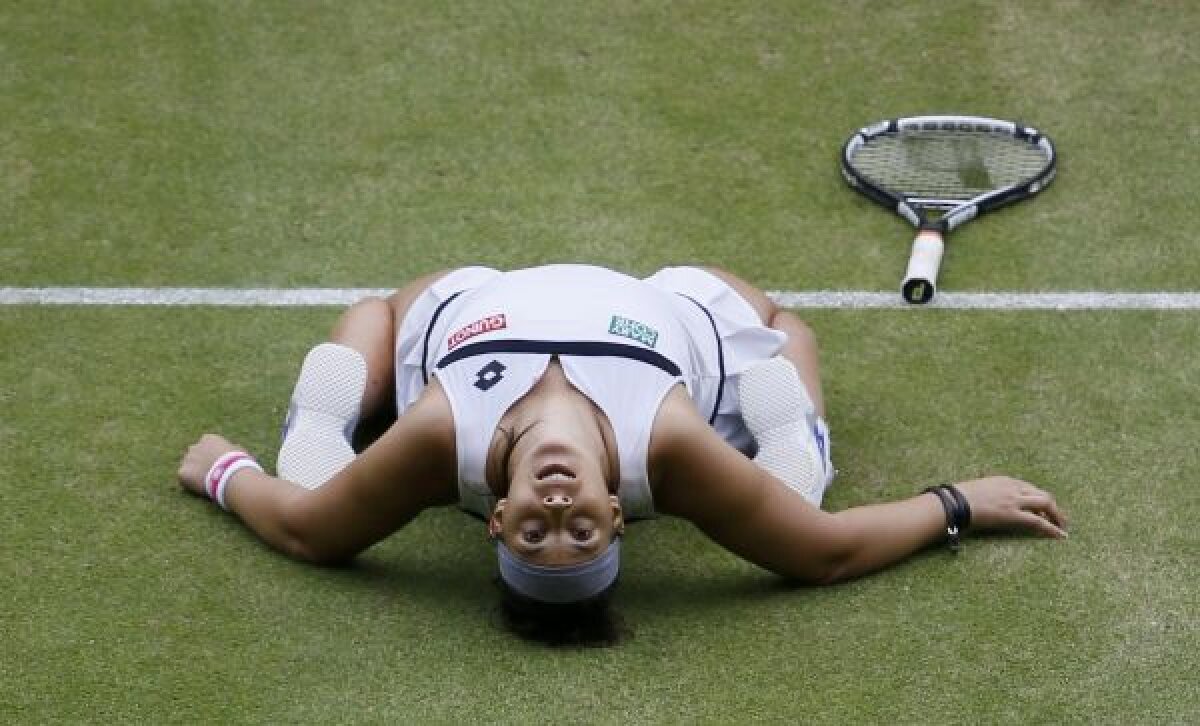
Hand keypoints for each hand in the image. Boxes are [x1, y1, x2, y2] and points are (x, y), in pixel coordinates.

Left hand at [177, 433, 242, 497]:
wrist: (231, 476)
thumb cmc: (239, 463)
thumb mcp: (239, 451)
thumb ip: (231, 449)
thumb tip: (234, 449)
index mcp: (208, 439)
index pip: (205, 444)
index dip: (211, 455)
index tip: (217, 463)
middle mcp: (195, 446)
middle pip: (194, 454)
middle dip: (199, 462)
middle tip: (209, 473)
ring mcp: (187, 459)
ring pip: (188, 466)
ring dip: (194, 472)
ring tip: (206, 482)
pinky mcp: (182, 473)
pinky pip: (184, 478)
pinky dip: (190, 483)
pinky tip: (201, 487)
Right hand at [953, 476, 1067, 538]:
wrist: (953, 502)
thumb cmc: (959, 498)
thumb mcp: (977, 490)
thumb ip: (988, 494)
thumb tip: (987, 502)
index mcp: (1005, 480)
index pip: (1030, 488)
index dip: (1040, 499)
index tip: (1044, 508)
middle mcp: (1013, 487)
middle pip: (1042, 494)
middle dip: (1054, 507)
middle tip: (1059, 519)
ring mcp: (1014, 500)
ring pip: (1045, 504)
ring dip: (1057, 516)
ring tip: (1062, 528)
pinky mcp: (1013, 515)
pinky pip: (1038, 521)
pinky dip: (1051, 528)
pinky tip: (1059, 536)